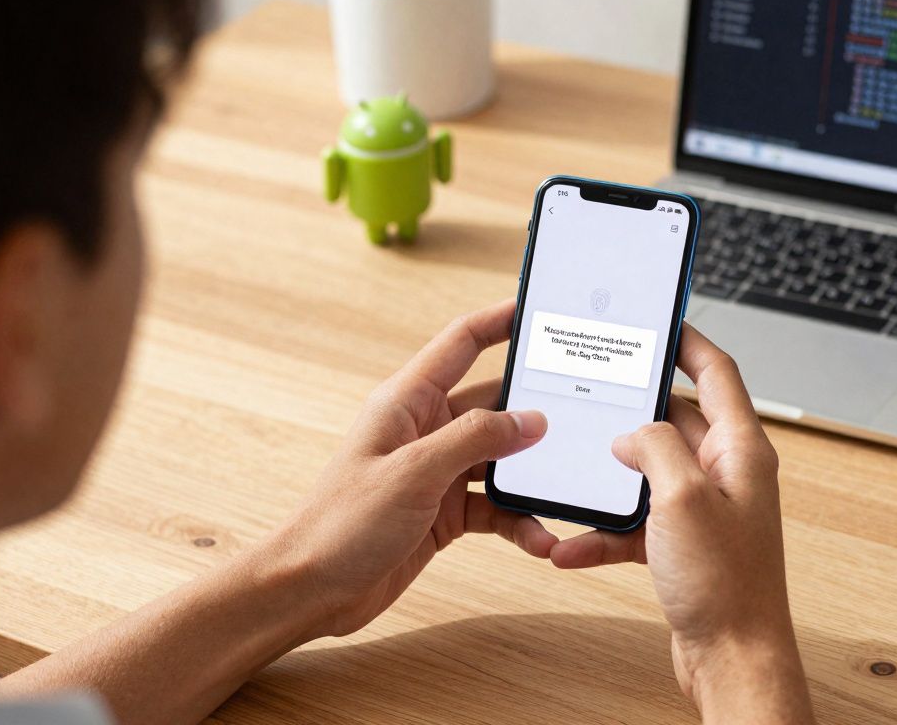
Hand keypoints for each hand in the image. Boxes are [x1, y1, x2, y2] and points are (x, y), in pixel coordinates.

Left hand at [279, 299, 554, 639]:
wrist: (312, 589)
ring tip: (567, 489)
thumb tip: (531, 420)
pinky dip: (520, 520)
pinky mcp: (445, 511)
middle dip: (536, 410)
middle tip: (584, 408)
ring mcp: (437, 471)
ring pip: (501, 460)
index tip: (541, 307)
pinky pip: (496, 506)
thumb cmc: (342, 524)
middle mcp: (425, 430)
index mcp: (407, 401)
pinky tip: (540, 538)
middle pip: (494, 404)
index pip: (462, 342)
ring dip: (532, 477)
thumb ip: (475, 439)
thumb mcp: (414, 472)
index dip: (501, 320)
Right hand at [549, 326, 812, 723]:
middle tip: (597, 392)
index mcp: (739, 450)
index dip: (688, 341)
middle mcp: (726, 474)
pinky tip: (573, 544)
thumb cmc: (724, 585)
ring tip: (577, 474)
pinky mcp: (683, 545)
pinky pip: (636, 524)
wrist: (732, 659)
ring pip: (650, 474)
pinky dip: (605, 531)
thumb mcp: (681, 497)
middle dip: (632, 412)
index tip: (659, 320)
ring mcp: (705, 510)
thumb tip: (631, 434)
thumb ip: (653, 447)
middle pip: (675, 420)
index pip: (717, 373)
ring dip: (611, 479)